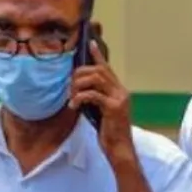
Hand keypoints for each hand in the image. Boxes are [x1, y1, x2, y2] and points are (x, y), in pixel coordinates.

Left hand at [68, 41, 133, 158]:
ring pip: (95, 79)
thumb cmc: (108, 131)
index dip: (98, 55)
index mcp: (119, 91)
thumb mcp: (99, 110)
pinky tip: (73, 106)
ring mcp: (120, 99)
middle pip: (98, 70)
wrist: (118, 148)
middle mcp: (122, 92)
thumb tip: (78, 86)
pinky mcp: (114, 107)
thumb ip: (94, 97)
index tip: (90, 43)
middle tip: (69, 87)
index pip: (107, 68)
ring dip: (78, 86)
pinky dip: (80, 98)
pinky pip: (92, 94)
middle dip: (79, 74)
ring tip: (71, 97)